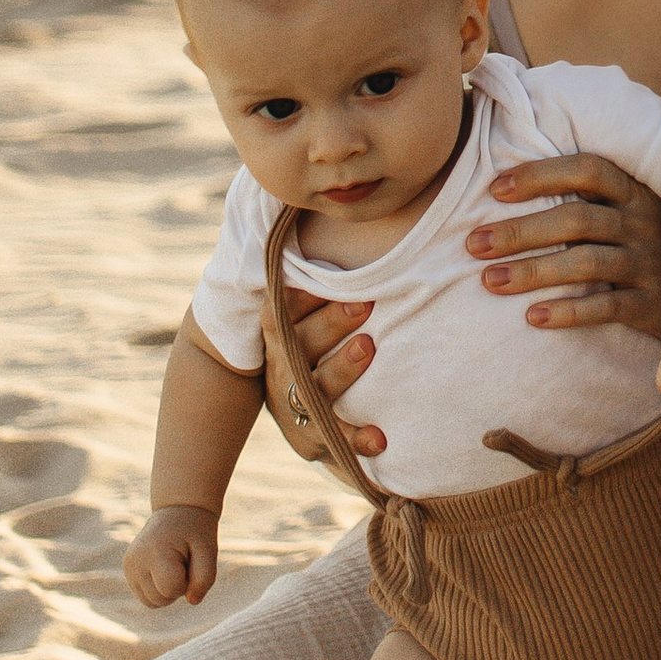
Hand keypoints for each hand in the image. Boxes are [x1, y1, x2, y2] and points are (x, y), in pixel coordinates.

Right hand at [125, 506, 218, 608]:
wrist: (178, 510)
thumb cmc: (195, 531)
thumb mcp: (209, 550)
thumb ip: (205, 578)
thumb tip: (192, 601)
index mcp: (154, 552)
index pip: (172, 589)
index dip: (187, 581)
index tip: (189, 560)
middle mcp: (135, 561)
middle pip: (161, 600)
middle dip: (178, 587)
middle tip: (183, 561)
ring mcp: (128, 567)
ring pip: (152, 603)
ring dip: (168, 591)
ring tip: (174, 565)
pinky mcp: (128, 571)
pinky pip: (147, 598)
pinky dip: (160, 590)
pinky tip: (165, 569)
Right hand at [261, 286, 383, 462]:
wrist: (302, 419)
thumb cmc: (319, 349)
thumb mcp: (311, 318)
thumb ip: (327, 281)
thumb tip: (360, 219)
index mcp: (280, 336)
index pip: (280, 310)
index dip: (299, 294)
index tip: (326, 273)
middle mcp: (281, 369)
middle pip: (298, 344)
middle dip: (330, 323)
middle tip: (363, 304)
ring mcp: (293, 406)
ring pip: (313, 388)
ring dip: (341, 369)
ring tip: (368, 347)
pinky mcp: (311, 439)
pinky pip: (334, 440)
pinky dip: (356, 439)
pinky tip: (381, 438)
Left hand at [467, 155, 660, 338]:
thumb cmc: (647, 249)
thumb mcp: (630, 214)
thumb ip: (587, 197)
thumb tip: (506, 183)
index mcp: (634, 193)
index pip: (589, 169)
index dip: (542, 174)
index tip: (495, 189)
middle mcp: (643, 223)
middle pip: (577, 219)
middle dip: (521, 230)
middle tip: (474, 244)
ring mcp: (650, 264)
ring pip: (586, 263)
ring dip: (534, 271)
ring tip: (489, 280)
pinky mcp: (653, 305)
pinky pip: (607, 308)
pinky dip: (568, 312)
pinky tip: (533, 317)